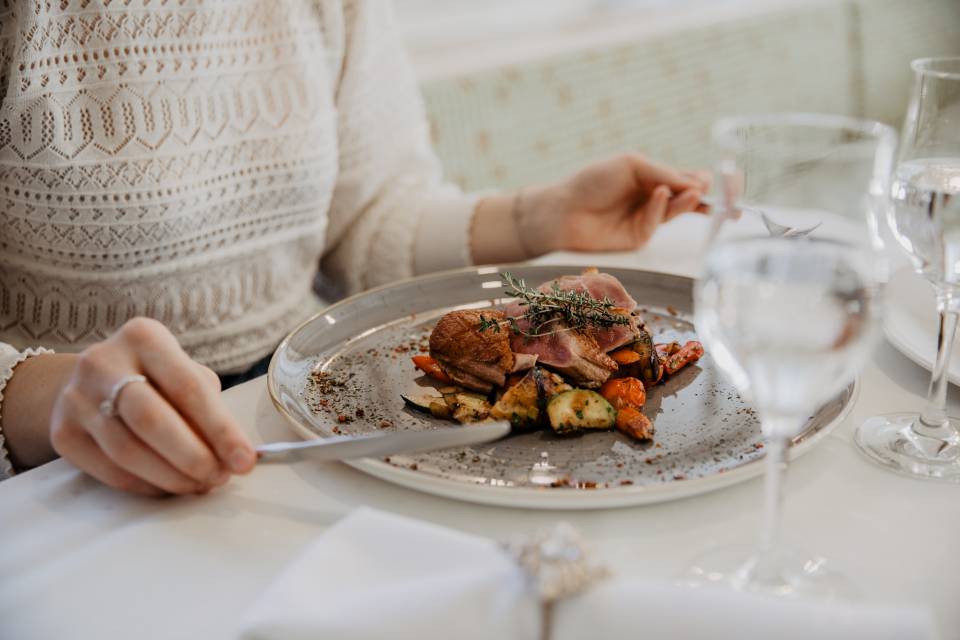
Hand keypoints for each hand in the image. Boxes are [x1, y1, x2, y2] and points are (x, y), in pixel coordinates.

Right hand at [47, 318, 255, 495]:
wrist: (91, 382)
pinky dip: (147, 485)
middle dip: (193, 456)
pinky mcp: (63, 433)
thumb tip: (235, 453)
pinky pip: (109, 470)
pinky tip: (170, 486)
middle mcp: (103, 362)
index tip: (245, 460)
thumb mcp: (181, 372)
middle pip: (151, 419)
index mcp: (144, 337)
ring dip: (172, 476)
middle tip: (220, 477)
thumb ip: (207, 405)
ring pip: (127, 451)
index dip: (221, 429)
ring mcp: (76, 398)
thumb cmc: (154, 377)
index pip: (188, 388)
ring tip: (200, 484)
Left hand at [520, 154, 710, 254]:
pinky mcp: (640, 237)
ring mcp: (648, 218)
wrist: (564, 209)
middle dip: (710, 194)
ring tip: (696, 191)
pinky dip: (661, 207)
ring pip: (679, 209)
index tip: (731, 177)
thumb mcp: (632, 165)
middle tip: (728, 192)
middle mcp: (654, 198)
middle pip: (691, 196)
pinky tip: (659, 194)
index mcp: (653, 176)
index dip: (708, 178)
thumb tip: (698, 183)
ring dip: (689, 200)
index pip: (688, 177)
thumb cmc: (592, 181)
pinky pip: (658, 221)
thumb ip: (664, 172)